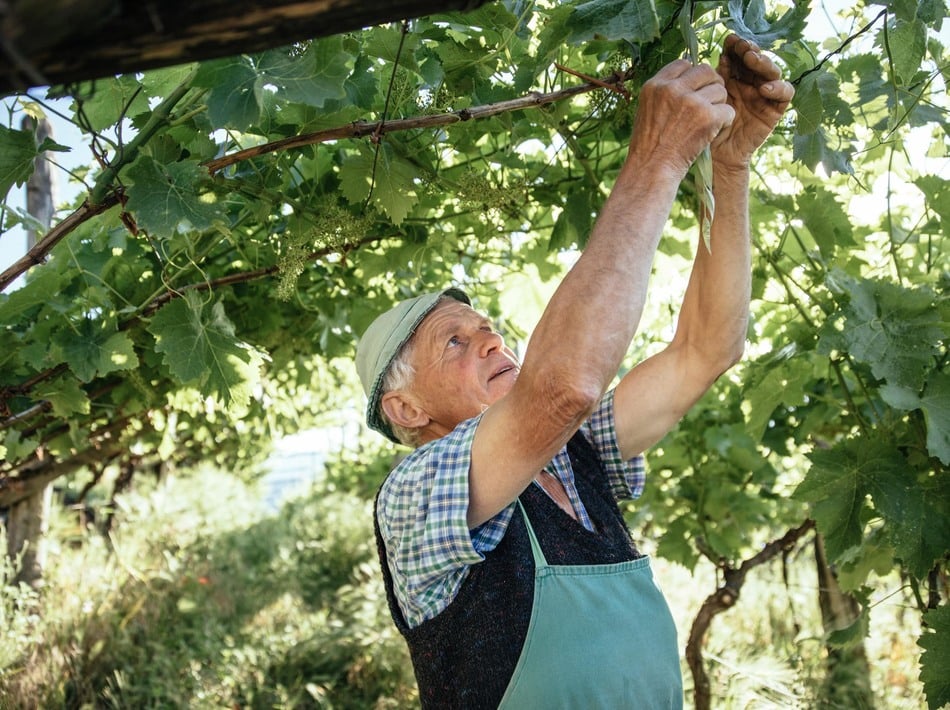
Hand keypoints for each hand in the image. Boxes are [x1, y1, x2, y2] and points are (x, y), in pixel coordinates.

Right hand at [626, 58, 734, 178]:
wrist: (652, 169)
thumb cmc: (649, 145)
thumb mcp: (647, 110)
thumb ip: (665, 92)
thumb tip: (686, 77)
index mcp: (655, 85)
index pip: (683, 64)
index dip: (692, 75)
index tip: (693, 90)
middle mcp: (672, 89)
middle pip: (705, 71)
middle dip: (711, 84)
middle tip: (709, 101)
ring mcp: (691, 102)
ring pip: (720, 90)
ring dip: (718, 104)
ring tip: (708, 121)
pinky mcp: (707, 117)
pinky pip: (728, 110)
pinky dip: (724, 121)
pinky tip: (713, 131)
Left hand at [711, 34, 794, 168]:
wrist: (716, 156)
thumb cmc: (708, 127)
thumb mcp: (709, 99)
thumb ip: (715, 80)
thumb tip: (720, 57)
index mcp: (733, 78)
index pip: (739, 56)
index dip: (737, 46)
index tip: (729, 40)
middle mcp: (751, 84)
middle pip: (757, 60)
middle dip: (750, 50)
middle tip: (742, 47)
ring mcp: (764, 95)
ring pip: (772, 72)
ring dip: (763, 63)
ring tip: (752, 59)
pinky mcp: (774, 110)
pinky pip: (785, 94)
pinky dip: (778, 88)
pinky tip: (764, 88)